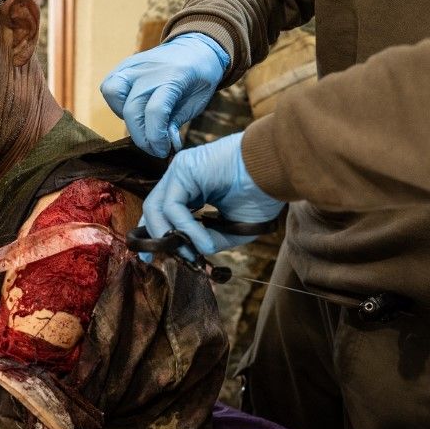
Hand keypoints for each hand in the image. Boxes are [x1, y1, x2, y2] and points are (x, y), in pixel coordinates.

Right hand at [101, 32, 229, 156]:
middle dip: (141, 137)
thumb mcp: (197, 102)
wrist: (196, 48)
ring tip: (141, 123)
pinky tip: (133, 110)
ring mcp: (133, 65)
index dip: (156, 138)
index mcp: (174, 76)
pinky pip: (109, 87)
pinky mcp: (123, 66)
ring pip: (112, 92)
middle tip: (153, 148)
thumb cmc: (199, 78)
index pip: (155, 112)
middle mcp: (149, 69)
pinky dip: (116, 103)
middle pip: (132, 110)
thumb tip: (166, 147)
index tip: (162, 151)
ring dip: (124, 116)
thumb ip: (177, 122)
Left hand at [143, 132, 283, 254]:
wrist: (278, 169)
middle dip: (153, 237)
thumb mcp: (232, 227)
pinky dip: (185, 228)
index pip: (161, 211)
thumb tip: (192, 252)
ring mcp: (180, 171)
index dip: (154, 234)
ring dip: (170, 236)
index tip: (150, 258)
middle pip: (153, 209)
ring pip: (157, 207)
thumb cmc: (261, 193)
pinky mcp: (184, 169)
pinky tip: (202, 241)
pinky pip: (173, 205)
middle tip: (159, 259)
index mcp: (190, 187)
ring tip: (190, 253)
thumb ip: (209, 239)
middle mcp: (181, 177)